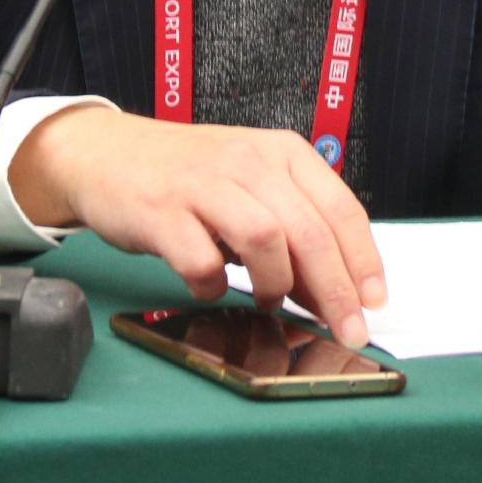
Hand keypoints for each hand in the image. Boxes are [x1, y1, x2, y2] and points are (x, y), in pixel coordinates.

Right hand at [8, 106, 387, 345]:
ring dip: (274, 283)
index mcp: (280, 152)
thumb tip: (333, 291)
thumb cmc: (187, 177)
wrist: (106, 154)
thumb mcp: (250, 185)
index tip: (375, 303)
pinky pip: (201, 259)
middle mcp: (246, 161)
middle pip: (308, 230)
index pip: (340, 207)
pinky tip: (208, 286)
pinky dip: (212, 285)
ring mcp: (201, 184)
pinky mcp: (160, 211)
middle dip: (334, 290)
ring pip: (264, 238)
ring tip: (267, 301)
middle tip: (345, 330)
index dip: (363, 261)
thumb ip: (292, 228)